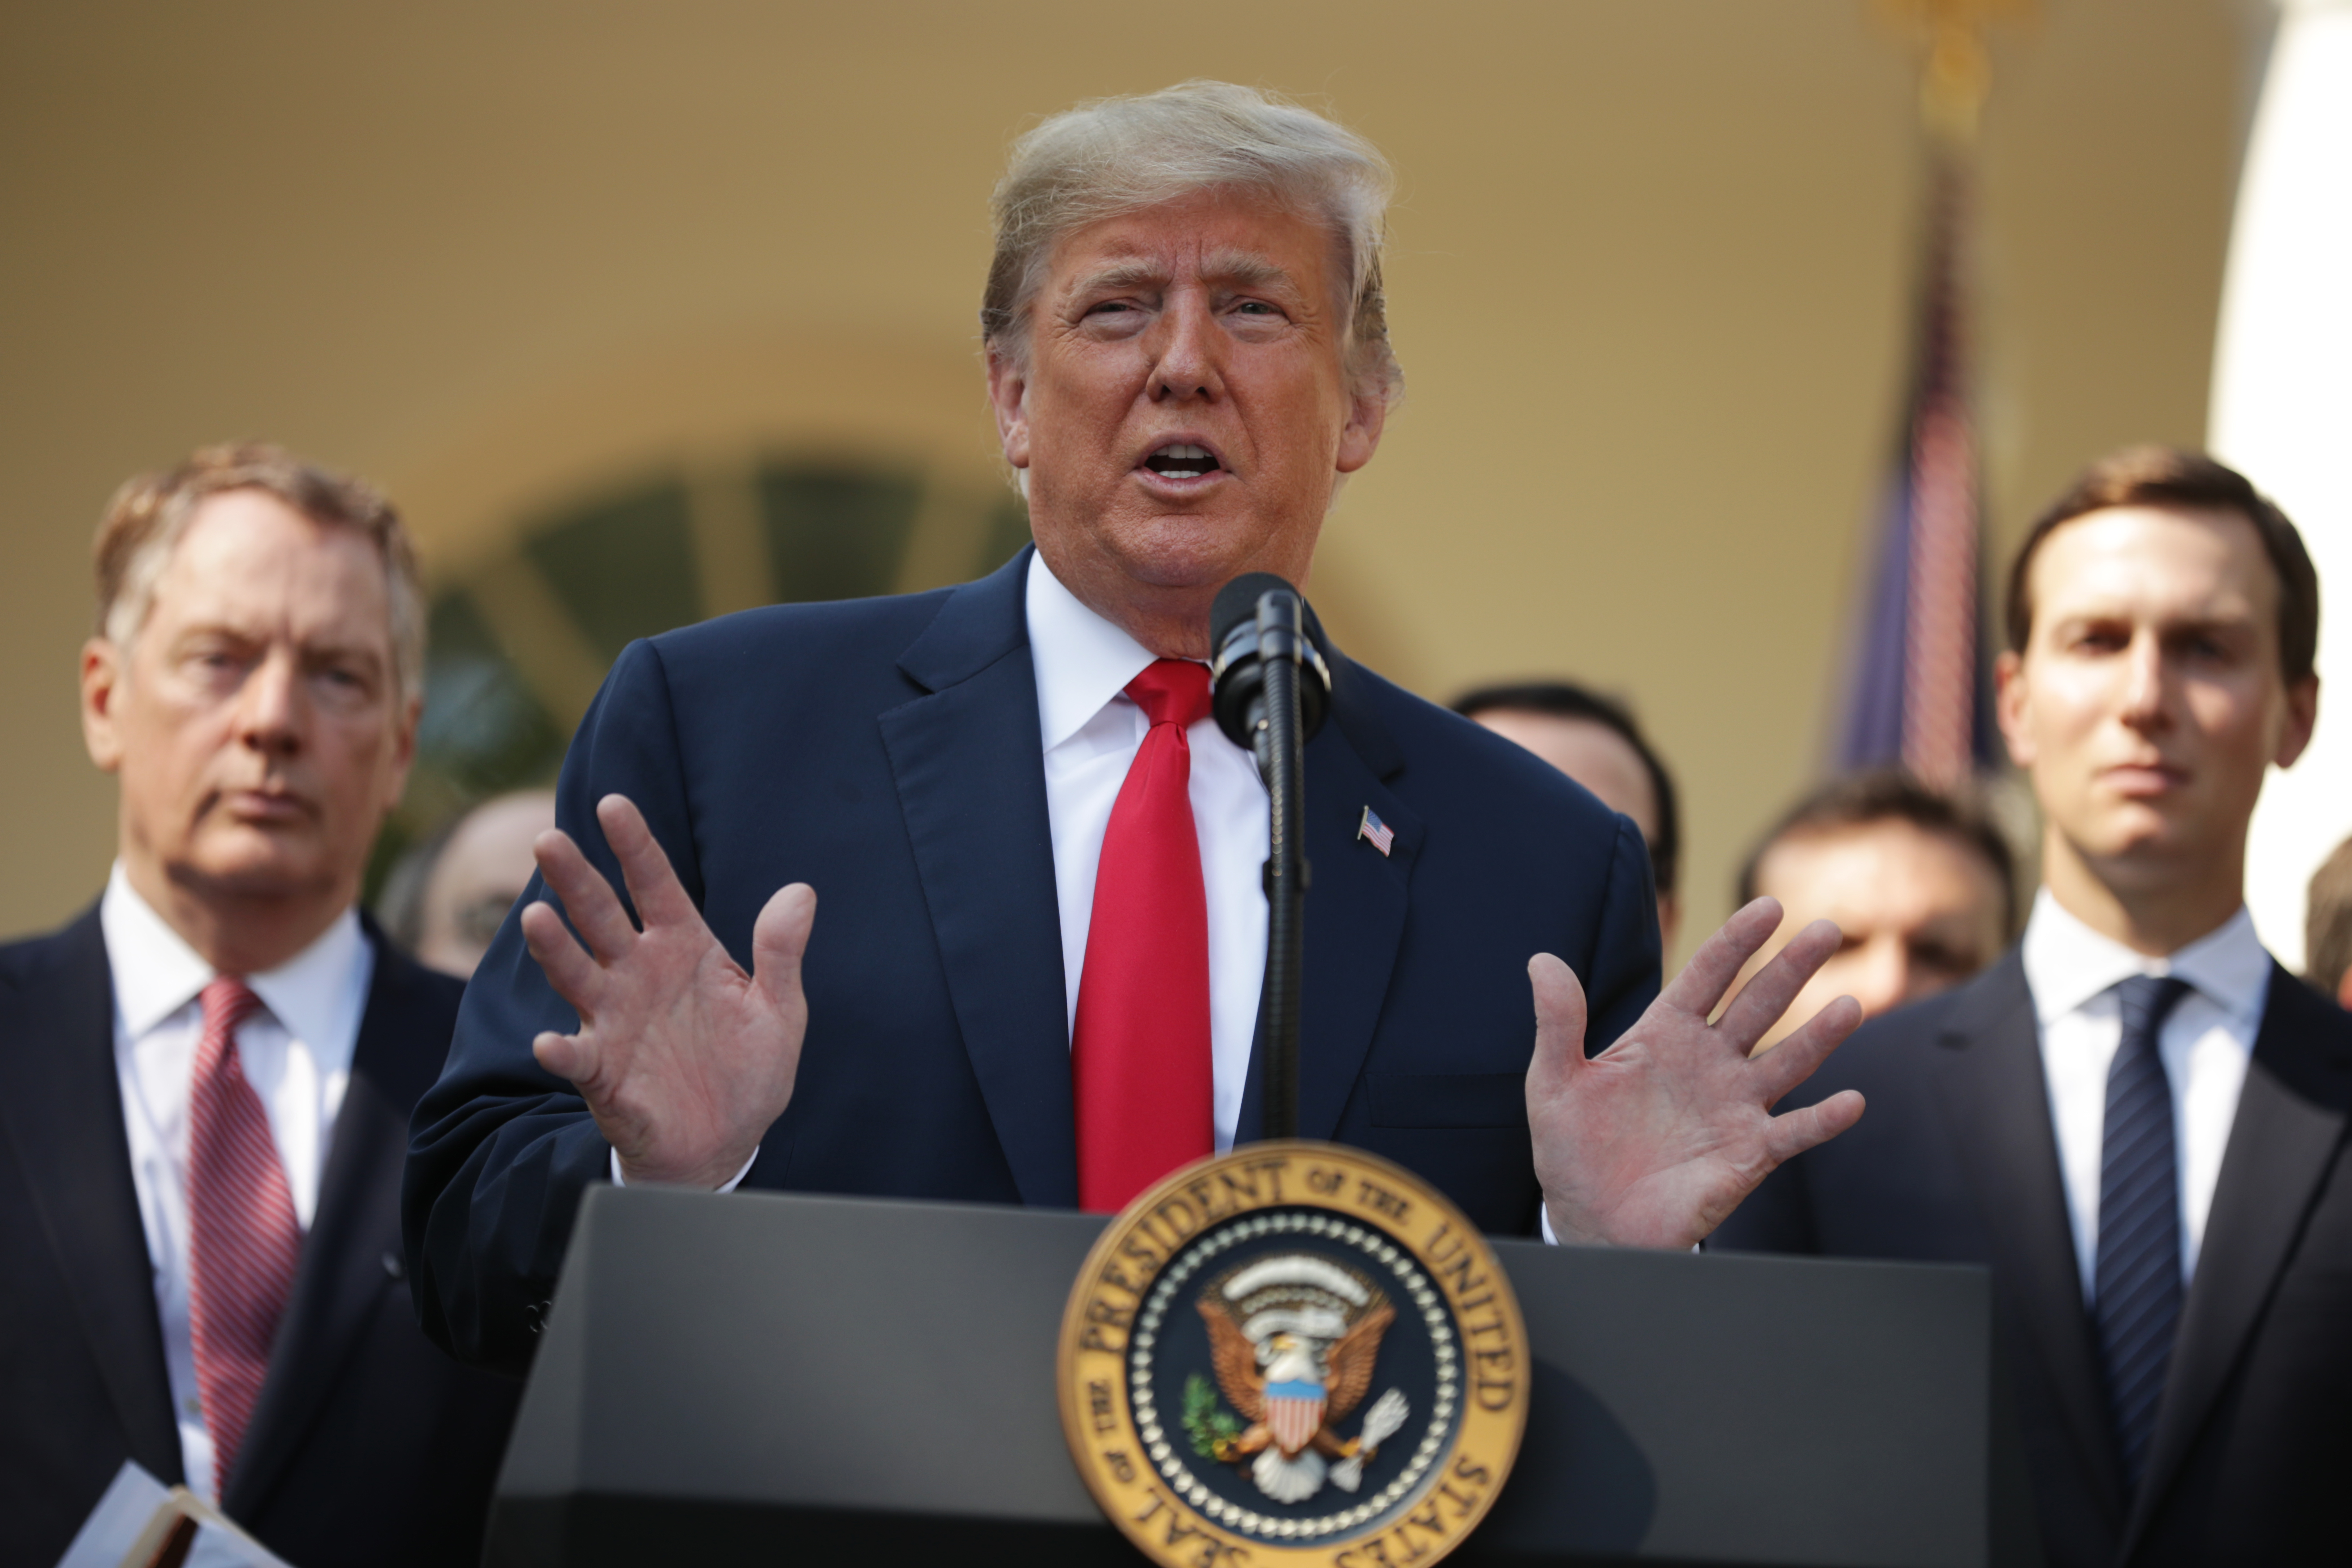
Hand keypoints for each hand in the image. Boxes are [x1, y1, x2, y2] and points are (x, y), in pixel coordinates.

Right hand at [520, 794, 815, 1188]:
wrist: (728, 1143)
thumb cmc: (748, 1070)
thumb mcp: (779, 1010)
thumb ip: (781, 952)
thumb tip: (802, 891)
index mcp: (683, 948)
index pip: (655, 885)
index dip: (635, 846)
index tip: (614, 804)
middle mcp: (639, 975)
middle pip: (601, 917)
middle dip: (576, 878)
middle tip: (547, 837)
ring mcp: (615, 1021)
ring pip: (578, 975)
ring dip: (556, 948)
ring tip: (536, 916)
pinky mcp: (604, 1075)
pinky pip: (579, 1059)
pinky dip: (563, 1053)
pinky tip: (550, 1044)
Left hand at [1527, 898, 1864, 1248]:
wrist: (1591, 1221)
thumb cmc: (1572, 1149)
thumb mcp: (1554, 1083)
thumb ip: (1558, 1023)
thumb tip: (1540, 960)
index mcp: (1664, 1035)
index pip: (1708, 975)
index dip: (1737, 941)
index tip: (1769, 907)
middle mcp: (1708, 1062)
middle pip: (1757, 1005)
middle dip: (1790, 968)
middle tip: (1826, 930)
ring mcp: (1734, 1106)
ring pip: (1787, 1061)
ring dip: (1819, 1035)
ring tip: (1850, 1004)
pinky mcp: (1749, 1153)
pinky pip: (1794, 1132)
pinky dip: (1823, 1119)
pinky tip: (1851, 1101)